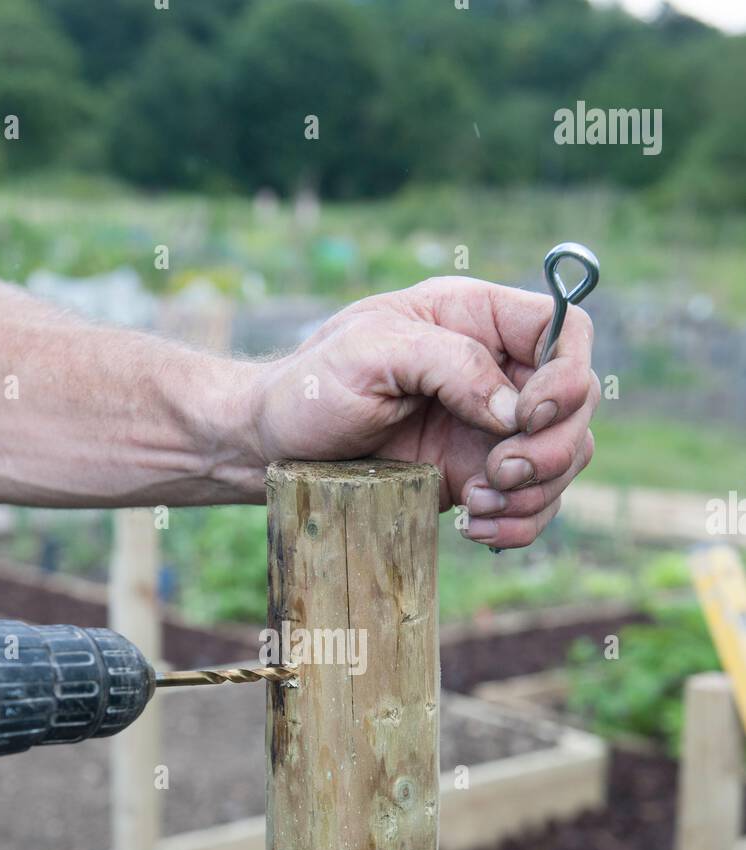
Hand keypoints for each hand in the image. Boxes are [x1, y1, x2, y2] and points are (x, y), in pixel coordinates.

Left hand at [252, 276, 598, 547]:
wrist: (275, 447)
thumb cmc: (313, 385)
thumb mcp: (371, 352)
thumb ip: (449, 363)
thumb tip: (514, 411)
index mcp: (476, 320)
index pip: (565, 332)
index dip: (566, 376)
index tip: (525, 416)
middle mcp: (495, 373)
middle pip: (576, 406)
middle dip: (551, 449)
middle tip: (498, 473)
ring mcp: (491, 430)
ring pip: (564, 461)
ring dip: (536, 493)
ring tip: (477, 505)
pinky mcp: (478, 478)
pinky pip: (532, 504)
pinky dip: (519, 523)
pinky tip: (476, 527)